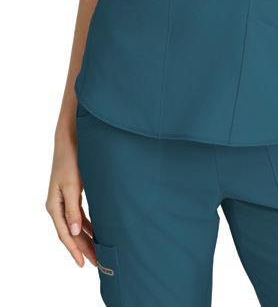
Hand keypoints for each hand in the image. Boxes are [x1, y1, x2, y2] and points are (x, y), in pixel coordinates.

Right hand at [45, 121, 96, 267]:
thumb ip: (73, 209)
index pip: (64, 234)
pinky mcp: (72, 195)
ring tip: (97, 251)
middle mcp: (57, 206)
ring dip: (85, 238)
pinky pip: (78, 216)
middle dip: (82, 248)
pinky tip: (95, 232)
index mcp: (54, 206)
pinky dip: (86, 226)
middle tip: (96, 262)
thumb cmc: (70, 160)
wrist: (69, 141)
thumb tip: (73, 232)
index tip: (83, 263)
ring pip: (75, 226)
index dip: (74, 250)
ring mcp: (64, 200)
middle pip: (70, 233)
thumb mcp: (72, 185)